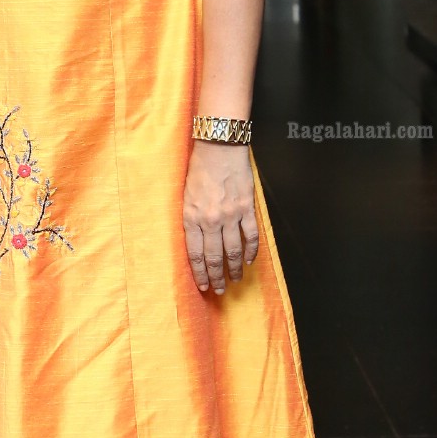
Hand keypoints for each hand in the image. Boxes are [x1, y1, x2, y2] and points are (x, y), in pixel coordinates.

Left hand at [182, 141, 258, 294]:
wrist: (219, 147)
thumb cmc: (199, 168)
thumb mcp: (185, 195)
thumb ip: (190, 218)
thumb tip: (195, 240)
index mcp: (191, 217)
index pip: (195, 254)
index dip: (199, 273)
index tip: (202, 286)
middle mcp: (210, 220)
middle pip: (214, 257)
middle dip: (216, 277)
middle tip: (219, 290)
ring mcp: (230, 215)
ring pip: (233, 251)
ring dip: (234, 269)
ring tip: (235, 280)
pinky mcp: (247, 209)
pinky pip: (250, 236)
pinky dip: (251, 251)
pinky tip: (249, 261)